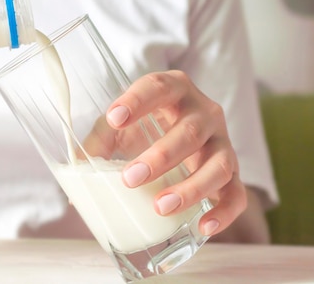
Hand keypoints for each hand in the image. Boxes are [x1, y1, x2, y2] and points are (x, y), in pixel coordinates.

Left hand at [104, 70, 246, 237]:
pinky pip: (237, 193)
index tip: (113, 119)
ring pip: (218, 164)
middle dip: (159, 157)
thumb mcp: (121, 126)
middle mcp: (204, 112)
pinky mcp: (233, 171)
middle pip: (189, 132)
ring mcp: (222, 142)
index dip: (136, 101)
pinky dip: (224, 212)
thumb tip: (76, 171)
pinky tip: (203, 226)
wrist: (180, 135)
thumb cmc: (145, 126)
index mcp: (173, 89)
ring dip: (191, 187)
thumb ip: (98, 142)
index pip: (157, 87)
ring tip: (160, 206)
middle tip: (130, 179)